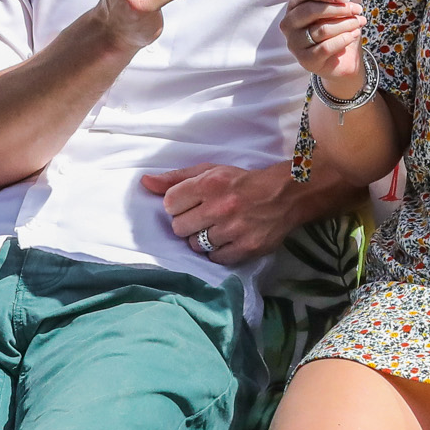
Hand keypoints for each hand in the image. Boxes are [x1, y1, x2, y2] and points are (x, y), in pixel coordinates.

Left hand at [140, 162, 310, 265]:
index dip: (177, 205)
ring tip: (216, 228)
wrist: (285, 195)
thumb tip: (145, 182)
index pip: (170, 203)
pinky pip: (215, 259)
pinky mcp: (247, 248)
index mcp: (210, 184)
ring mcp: (235, 229)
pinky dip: (218, 252)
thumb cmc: (241, 182)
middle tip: (203, 217)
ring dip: (202, 239)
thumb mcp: (210, 171)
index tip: (189, 203)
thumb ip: (176, 178)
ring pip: (195, 245)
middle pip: (179, 227)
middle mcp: (221, 206)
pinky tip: (226, 239)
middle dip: (187, 223)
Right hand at [283, 0, 363, 88]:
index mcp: (293, 7)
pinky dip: (344, 39)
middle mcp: (289, 24)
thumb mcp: (334, 12)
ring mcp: (294, 43)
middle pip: (310, 10)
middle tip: (356, 9)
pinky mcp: (304, 60)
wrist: (341, 61)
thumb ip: (334, 2)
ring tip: (359, 22)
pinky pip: (326, 47)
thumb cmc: (336, 31)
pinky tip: (354, 34)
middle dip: (338, 9)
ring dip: (346, 24)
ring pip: (322, 29)